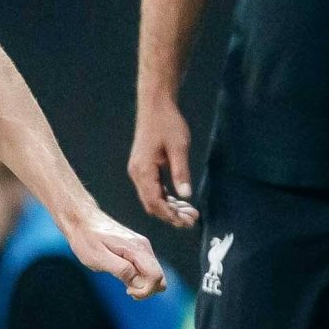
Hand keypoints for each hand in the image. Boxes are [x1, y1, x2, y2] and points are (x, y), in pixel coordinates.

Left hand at [60, 203, 166, 299]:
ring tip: (124, 283)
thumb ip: (121, 269)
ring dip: (143, 284)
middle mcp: (144, 247)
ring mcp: (142, 247)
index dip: (146, 290)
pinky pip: (147, 268)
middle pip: (160, 277)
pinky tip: (123, 274)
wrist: (82, 220)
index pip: (156, 276)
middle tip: (127, 290)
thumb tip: (139, 283)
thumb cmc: (87, 239)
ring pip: (155, 273)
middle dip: (147, 290)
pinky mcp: (137, 249)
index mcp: (136, 249)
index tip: (128, 291)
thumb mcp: (98, 257)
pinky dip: (139, 277)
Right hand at [129, 98, 199, 227]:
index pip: (154, 201)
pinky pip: (152, 189)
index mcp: (143, 170)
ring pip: (151, 198)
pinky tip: (179, 201)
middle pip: (151, 203)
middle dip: (170, 215)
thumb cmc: (167, 123)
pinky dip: (165, 197)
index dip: (170, 215)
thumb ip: (181, 172)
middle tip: (191, 220)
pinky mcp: (143, 167)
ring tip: (189, 212)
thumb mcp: (178, 147)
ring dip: (169, 207)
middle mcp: (137, 173)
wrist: (155, 106)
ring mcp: (138, 171)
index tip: (187, 222)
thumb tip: (186, 195)